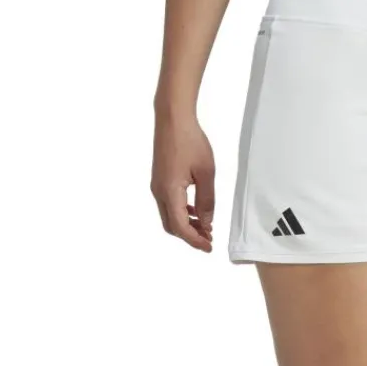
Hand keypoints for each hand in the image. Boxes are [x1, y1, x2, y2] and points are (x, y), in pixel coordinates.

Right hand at [151, 112, 214, 250]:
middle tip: (209, 240)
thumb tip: (206, 222)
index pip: (181, 227)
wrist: (172, 118)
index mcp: (170, 191)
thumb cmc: (190, 141)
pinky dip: (182, 214)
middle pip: (172, 226)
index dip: (195, 240)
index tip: (209, 247)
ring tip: (206, 228)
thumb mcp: (206, 173)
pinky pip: (169, 205)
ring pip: (170, 217)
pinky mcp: (159, 180)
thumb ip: (207, 201)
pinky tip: (197, 212)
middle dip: (190, 236)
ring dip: (187, 225)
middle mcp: (159, 192)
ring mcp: (157, 186)